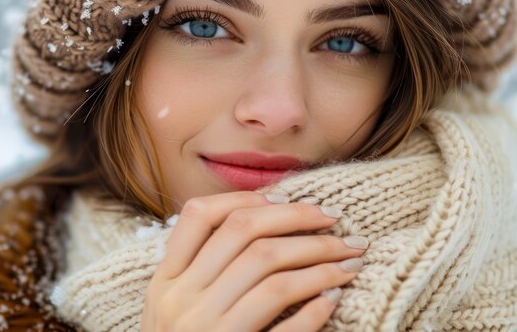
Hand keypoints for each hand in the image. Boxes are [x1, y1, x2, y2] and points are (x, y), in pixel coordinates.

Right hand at [140, 191, 366, 331]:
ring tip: (349, 258)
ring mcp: (207, 331)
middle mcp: (183, 300)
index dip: (246, 198)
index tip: (287, 198)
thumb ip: (200, 268)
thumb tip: (263, 220)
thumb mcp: (173, 306)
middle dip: (298, 218)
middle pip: (246, 235)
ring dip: (320, 259)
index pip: (199, 215)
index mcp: (166, 281)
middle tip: (334, 219)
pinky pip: (283, 328)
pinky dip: (313, 310)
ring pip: (272, 275)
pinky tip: (334, 297)